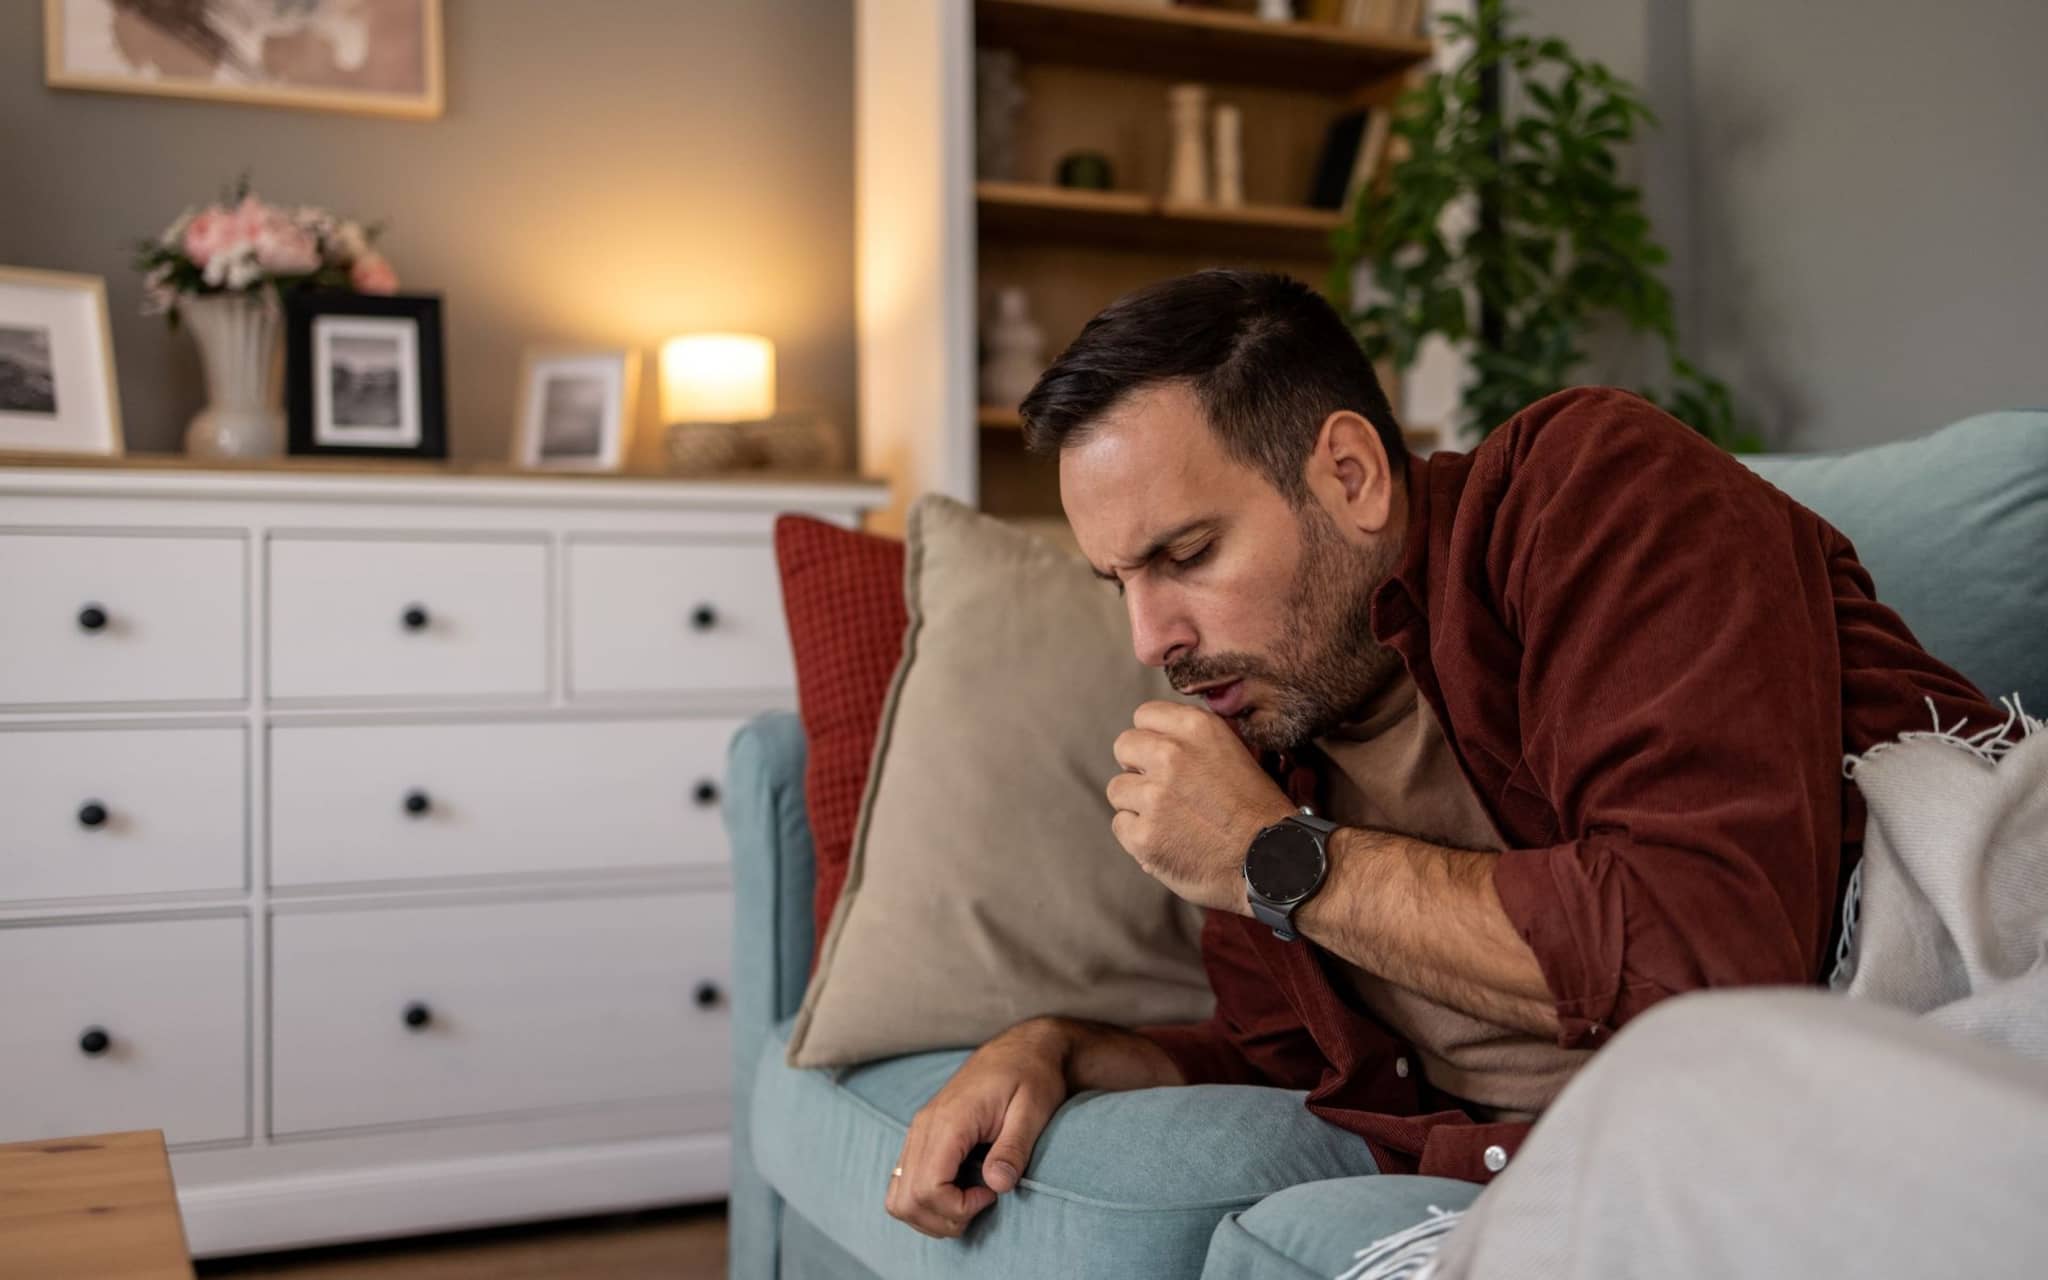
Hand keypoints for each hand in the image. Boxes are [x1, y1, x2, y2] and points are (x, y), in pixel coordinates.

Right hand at [885, 1021, 1070, 1238]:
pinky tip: (959, 1191)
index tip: (992, 1194)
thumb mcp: (1033, 1110)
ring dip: (931, 1215)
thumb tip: (997, 1185)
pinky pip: (904, 1183)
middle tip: (982, 1203)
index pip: (928, 1188)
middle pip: (907, 1201)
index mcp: (949, 1120)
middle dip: (943, 1219)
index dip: (958, 1207)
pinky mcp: (922, 1136)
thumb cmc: (1031, 1076)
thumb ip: (1013, 1148)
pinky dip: (925, 1201)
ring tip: (970, 1202)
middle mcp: (924, 1127)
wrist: (1022, 1048)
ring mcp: (918, 1132)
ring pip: (898, 1198)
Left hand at [1107, 701, 1296, 914]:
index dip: (1152, 737)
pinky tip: (1166, 840)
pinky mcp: (1143, 835)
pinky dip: (1139, 836)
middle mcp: (1171, 755)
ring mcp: (1154, 796)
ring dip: (1136, 803)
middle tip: (1158, 787)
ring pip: (1118, 788)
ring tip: (1167, 819)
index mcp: (1197, 729)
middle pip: (1124, 746)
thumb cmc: (1258, 811)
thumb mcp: (1237, 754)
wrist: (1273, 861)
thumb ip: (1198, 741)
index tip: (1160, 754)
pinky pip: (1121, 825)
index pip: (1144, 715)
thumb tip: (1166, 735)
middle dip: (1137, 766)